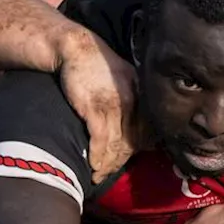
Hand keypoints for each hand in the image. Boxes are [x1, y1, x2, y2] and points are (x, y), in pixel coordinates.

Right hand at [57, 33, 138, 182]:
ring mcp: (115, 106)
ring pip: (116, 145)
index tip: (126, 161)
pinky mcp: (95, 108)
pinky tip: (93, 165)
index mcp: (143, 96)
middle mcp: (133, 102)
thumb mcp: (126, 79)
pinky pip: (100, 140)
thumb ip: (135, 102)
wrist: (76, 47)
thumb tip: (143, 128)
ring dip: (108, 165)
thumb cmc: (99, 66)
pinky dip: (97, 156)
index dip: (137, 151)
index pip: (147, 132)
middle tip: (109, 174)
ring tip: (99, 176)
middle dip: (120, 163)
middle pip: (132, 143)